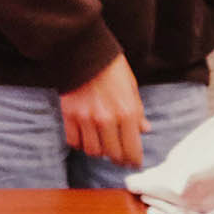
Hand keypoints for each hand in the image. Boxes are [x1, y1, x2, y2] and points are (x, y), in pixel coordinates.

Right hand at [59, 54, 148, 168]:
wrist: (84, 50)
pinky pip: (73, 141)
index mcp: (127, 113)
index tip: (133, 163)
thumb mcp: (132, 88)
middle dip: (118, 160)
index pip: (132, 149)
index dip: (134, 160)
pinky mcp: (69, 114)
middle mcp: (106, 119)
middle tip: (119, 159)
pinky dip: (79, 144)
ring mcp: (86, 118)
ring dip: (98, 152)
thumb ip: (137, 112)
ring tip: (102, 147)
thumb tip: (144, 130)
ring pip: (92, 151)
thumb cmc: (111, 68)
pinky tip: (85, 138)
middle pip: (113, 154)